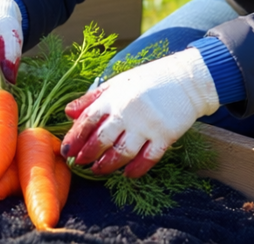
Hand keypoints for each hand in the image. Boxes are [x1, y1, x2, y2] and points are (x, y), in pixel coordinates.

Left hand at [61, 48, 219, 178]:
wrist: (186, 79)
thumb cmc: (148, 80)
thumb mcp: (117, 83)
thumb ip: (92, 98)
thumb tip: (68, 113)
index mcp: (113, 97)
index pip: (87, 121)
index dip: (74, 137)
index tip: (67, 150)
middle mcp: (127, 112)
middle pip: (101, 140)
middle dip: (87, 154)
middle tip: (80, 163)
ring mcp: (147, 125)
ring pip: (122, 153)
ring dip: (107, 165)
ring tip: (98, 170)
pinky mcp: (165, 135)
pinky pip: (148, 158)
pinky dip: (136, 169)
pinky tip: (127, 174)